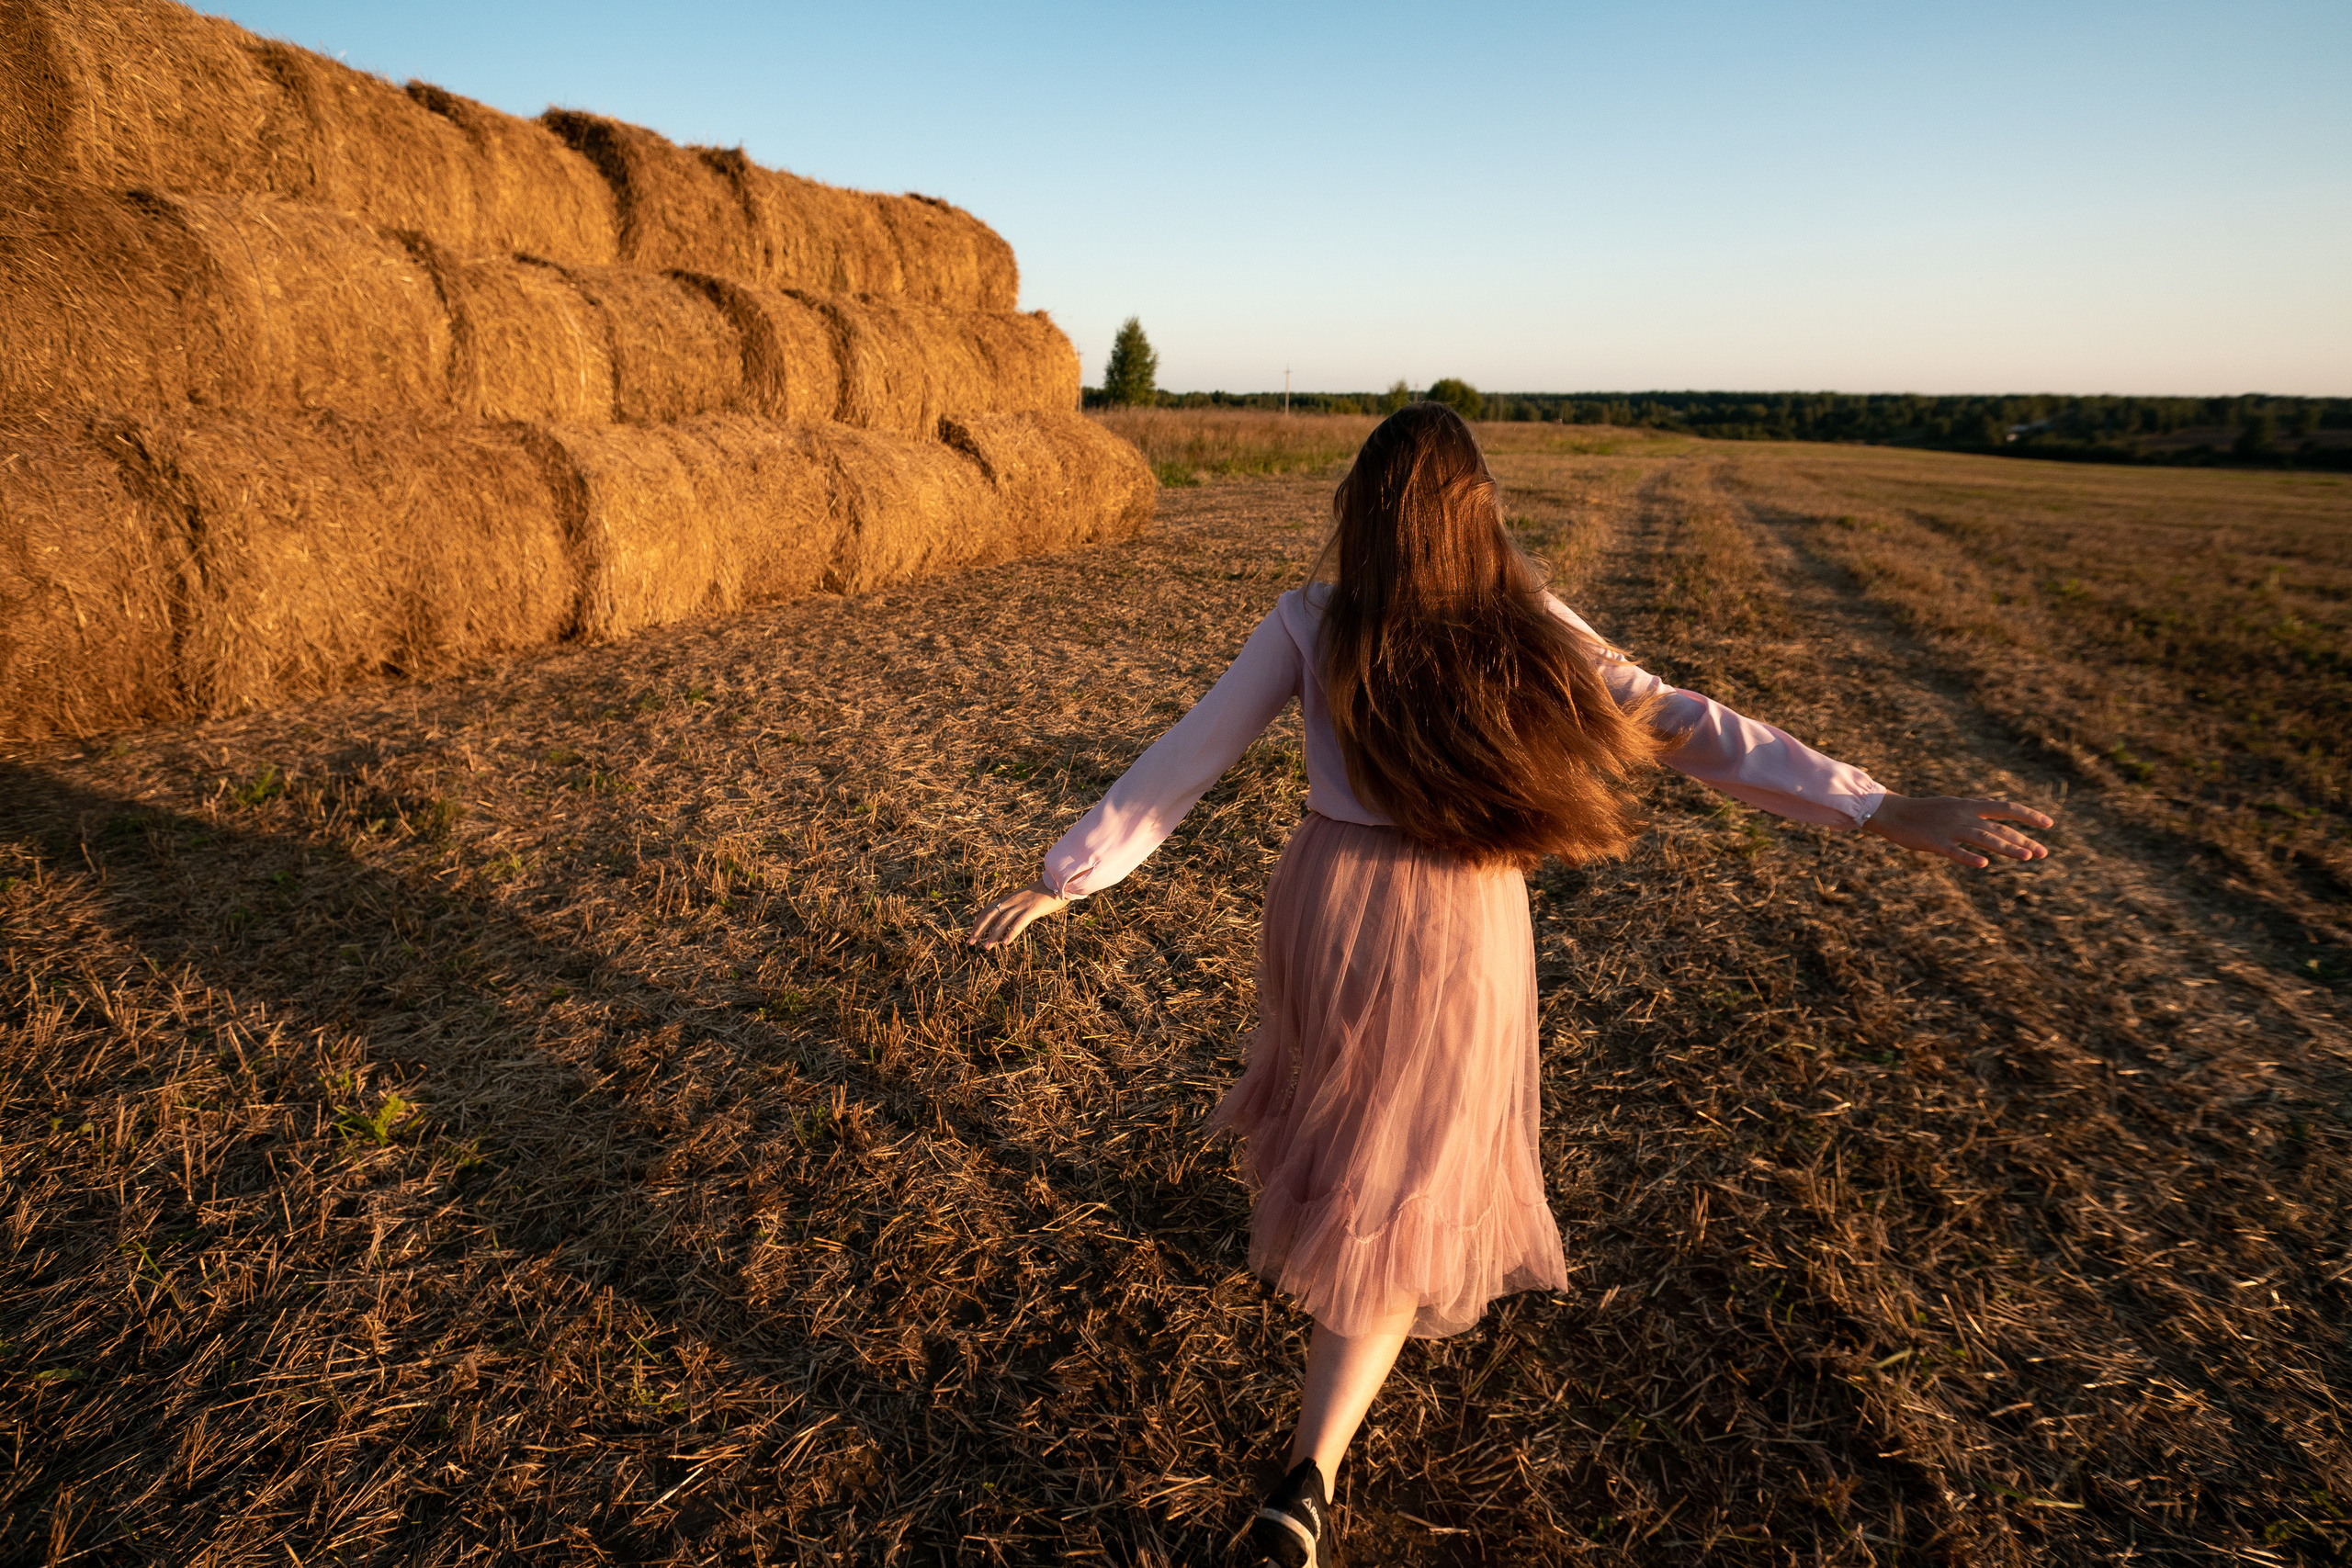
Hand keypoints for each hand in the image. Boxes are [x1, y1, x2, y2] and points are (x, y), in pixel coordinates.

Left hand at [967, 879, 1069, 948]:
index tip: (972, 933)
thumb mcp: (1026, 900)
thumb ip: (1017, 909)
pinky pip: (1019, 922)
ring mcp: (1022, 905)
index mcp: (1009, 899)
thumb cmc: (1045, 894)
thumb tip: (1010, 922)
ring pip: (1002, 920)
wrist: (1059, 882)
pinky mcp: (1033, 909)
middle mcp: (1012, 901)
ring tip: (986, 947)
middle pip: (990, 914)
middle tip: (971, 942)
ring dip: (993, 934)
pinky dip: (1011, 933)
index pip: (988, 909)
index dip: (978, 921)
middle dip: (979, 929)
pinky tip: (1005, 943)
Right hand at [1861, 794, 2052, 868]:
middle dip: (2023, 840)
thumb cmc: (1924, 812)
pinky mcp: (1934, 842)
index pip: (2006, 808)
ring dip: (2007, 847)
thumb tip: (1996, 813)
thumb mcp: (1953, 806)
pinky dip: (1968, 857)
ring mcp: (1950, 829)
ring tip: (2027, 857)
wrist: (1891, 812)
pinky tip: (1983, 864)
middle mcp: (1964, 815)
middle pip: (1999, 828)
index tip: (2048, 824)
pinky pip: (1954, 851)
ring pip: (1984, 838)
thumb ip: (1975, 812)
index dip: (2028, 815)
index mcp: (1969, 806)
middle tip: (2043, 853)